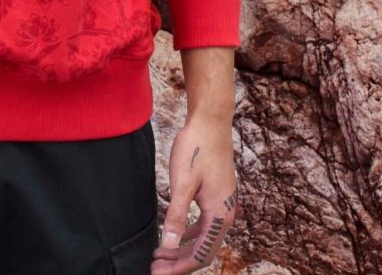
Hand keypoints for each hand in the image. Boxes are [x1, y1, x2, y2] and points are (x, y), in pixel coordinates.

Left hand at [150, 113, 240, 272]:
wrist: (211, 121)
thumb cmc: (196, 148)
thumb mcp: (182, 183)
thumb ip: (176, 215)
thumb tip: (168, 245)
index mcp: (220, 215)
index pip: (201, 255)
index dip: (180, 268)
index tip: (158, 273)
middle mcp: (226, 214)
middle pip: (204, 250)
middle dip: (179, 262)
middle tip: (155, 268)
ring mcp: (223, 205)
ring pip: (203, 238)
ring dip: (182, 248)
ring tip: (160, 255)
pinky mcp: (217, 196)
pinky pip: (204, 224)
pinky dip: (189, 233)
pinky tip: (174, 234)